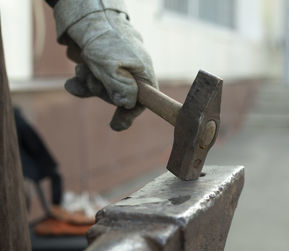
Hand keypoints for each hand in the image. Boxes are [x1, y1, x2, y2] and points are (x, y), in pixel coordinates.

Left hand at [54, 1, 156, 129]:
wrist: (87, 15)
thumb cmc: (103, 40)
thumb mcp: (112, 68)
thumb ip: (121, 89)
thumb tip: (127, 105)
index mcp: (142, 72)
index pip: (143, 101)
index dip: (130, 113)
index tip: (116, 125)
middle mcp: (132, 71)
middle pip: (119, 96)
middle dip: (102, 92)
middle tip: (92, 80)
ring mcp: (117, 68)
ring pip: (103, 89)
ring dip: (90, 83)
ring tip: (82, 71)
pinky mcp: (102, 64)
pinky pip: (93, 81)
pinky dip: (82, 83)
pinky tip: (73, 83)